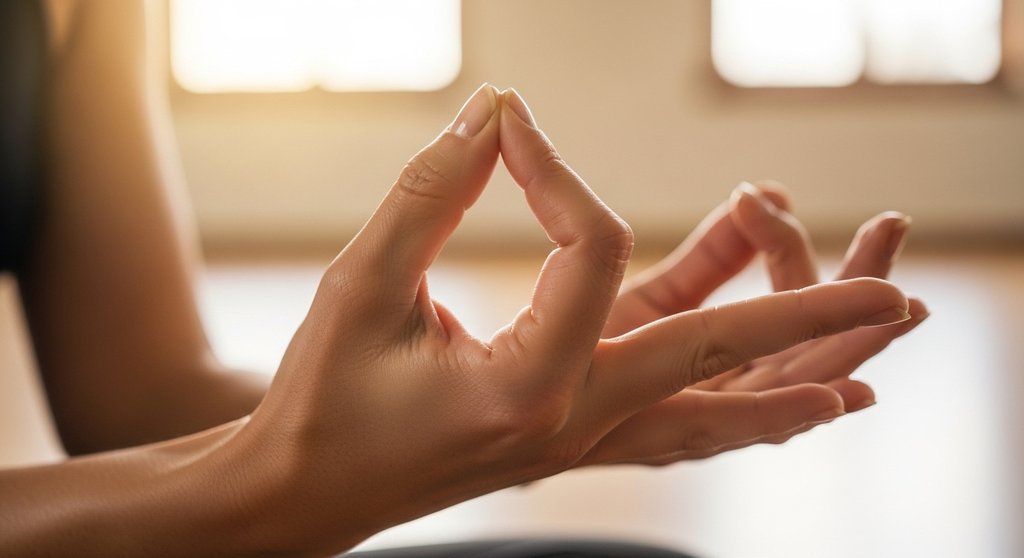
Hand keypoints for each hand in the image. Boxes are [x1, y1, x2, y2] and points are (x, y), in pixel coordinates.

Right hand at [226, 86, 910, 553]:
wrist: (301, 494)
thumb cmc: (324, 398)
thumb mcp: (365, 285)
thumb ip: (433, 191)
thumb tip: (493, 116)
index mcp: (526, 388)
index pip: (593, 250)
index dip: (554, 170)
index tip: (503, 126)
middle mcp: (573, 424)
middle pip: (718, 357)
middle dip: (810, 316)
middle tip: (901, 290)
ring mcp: (580, 438)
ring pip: (713, 408)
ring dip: (792, 373)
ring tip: (869, 353)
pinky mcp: (571, 432)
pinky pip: (670, 411)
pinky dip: (733, 396)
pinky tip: (779, 385)